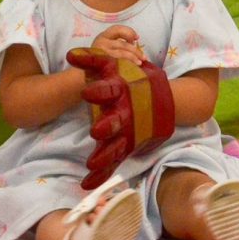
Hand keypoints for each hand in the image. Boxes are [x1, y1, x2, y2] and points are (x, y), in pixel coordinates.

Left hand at [67, 47, 174, 188]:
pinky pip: (114, 162)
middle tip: (96, 131)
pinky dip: (102, 173)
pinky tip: (87, 184)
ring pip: (116, 146)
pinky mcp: (128, 146)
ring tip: (91, 165)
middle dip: (108, 126)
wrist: (168, 100)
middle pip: (117, 121)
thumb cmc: (137, 80)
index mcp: (124, 93)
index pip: (111, 90)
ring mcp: (129, 133)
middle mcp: (128, 114)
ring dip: (105, 156)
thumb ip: (93, 60)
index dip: (100, 91)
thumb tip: (70, 55)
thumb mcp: (117, 66)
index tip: (87, 92)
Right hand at [91, 25, 146, 65]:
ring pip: (121, 53)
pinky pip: (118, 62)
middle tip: (144, 57)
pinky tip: (133, 69)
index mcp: (102, 36)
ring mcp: (101, 53)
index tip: (137, 38)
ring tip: (140, 63)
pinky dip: (127, 65)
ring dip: (133, 57)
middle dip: (135, 50)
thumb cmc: (97, 61)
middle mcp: (101, 43)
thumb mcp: (104, 48)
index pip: (117, 29)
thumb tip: (135, 46)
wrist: (84, 74)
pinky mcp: (102, 63)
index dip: (129, 32)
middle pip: (122, 44)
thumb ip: (117, 44)